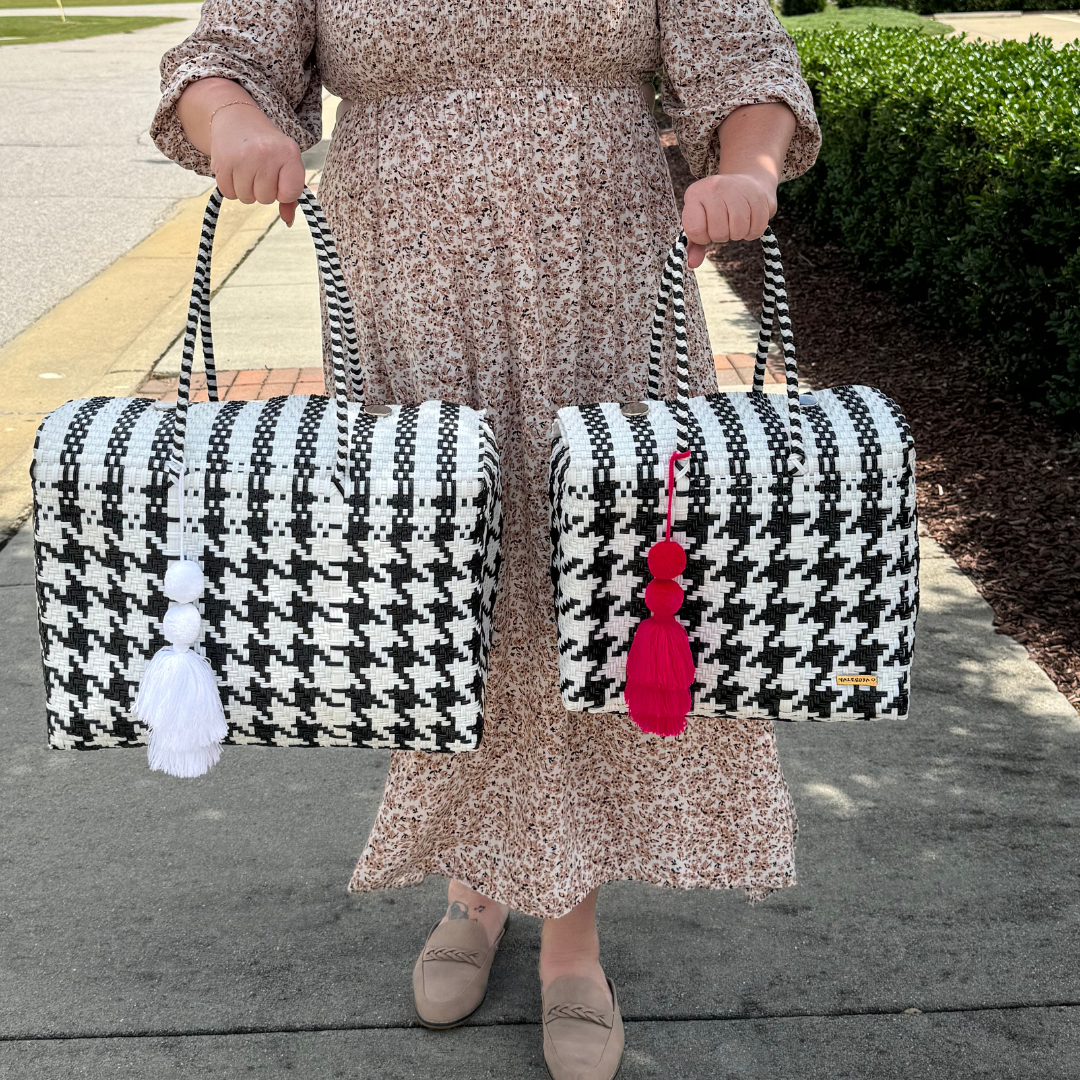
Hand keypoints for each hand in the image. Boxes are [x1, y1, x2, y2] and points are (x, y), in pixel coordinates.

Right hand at [209, 105, 305, 225]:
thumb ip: (291, 194)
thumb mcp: (286, 163)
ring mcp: (242, 157)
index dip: (284, 192)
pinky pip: (229, 194)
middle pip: (266, 199)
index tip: (279, 179)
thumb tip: (288, 221)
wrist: (236, 118)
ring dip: (247, 190)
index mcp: (288, 153)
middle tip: (260, 170)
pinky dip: (232, 187)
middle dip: (263, 190)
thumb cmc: (268, 147)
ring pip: (247, 199)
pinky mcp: (221, 162)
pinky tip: (235, 170)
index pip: (290, 194)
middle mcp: (265, 153)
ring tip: (247, 169)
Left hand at [681, 172, 777, 268]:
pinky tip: (749, 220)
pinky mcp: (759, 197)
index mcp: (696, 194)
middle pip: (719, 233)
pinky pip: (756, 229)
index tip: (706, 229)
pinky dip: (752, 232)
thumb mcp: (700, 218)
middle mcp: (716, 188)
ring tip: (735, 221)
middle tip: (724, 223)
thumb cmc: (717, 205)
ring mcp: (739, 190)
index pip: (695, 230)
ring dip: (738, 234)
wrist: (746, 179)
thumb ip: (694, 243)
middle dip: (721, 236)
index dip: (702, 237)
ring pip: (738, 232)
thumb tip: (691, 264)